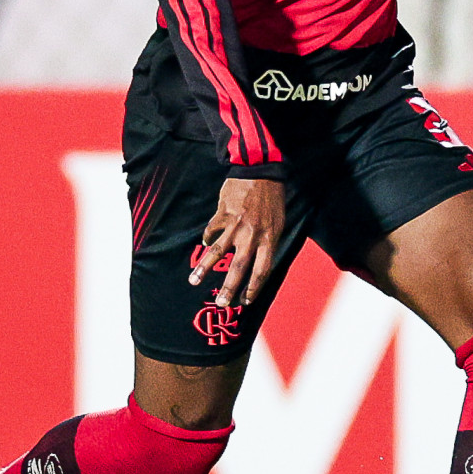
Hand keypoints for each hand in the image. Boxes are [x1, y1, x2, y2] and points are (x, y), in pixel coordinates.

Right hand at [189, 176, 284, 308]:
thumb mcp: (278, 223)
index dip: (254, 288)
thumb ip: (268, 243)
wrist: (260, 170)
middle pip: (239, 268)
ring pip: (217, 251)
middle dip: (229, 288)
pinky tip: (204, 245)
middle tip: (221, 303)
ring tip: (194, 281)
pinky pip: (212, 231)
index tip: (245, 301)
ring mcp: (236, 225)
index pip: (262, 271)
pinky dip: (207, 239)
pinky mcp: (222, 214)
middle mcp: (252, 235)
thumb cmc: (272, 199)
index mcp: (269, 239)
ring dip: (204, 268)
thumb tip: (256, 264)